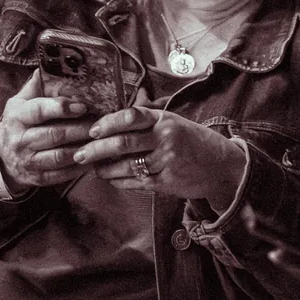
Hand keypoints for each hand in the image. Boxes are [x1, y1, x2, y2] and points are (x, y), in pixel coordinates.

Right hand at [0, 70, 94, 191]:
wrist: (0, 159)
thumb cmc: (18, 124)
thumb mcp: (19, 102)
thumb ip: (35, 86)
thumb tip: (47, 65)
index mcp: (17, 117)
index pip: (39, 111)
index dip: (62, 108)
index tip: (83, 106)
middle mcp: (20, 140)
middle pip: (55, 135)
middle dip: (81, 129)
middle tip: (102, 123)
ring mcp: (28, 161)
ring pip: (60, 156)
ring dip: (84, 149)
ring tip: (103, 140)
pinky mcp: (37, 178)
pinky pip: (62, 175)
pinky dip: (80, 168)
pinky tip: (96, 159)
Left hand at [73, 97, 245, 209]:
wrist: (220, 165)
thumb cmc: (192, 141)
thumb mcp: (173, 122)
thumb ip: (146, 121)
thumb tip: (111, 120)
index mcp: (165, 120)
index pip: (130, 116)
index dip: (108, 123)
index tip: (92, 130)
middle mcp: (166, 138)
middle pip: (123, 143)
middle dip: (96, 150)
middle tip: (79, 154)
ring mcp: (167, 161)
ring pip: (127, 166)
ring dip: (105, 169)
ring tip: (93, 168)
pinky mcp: (167, 182)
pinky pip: (137, 182)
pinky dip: (120, 181)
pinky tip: (111, 179)